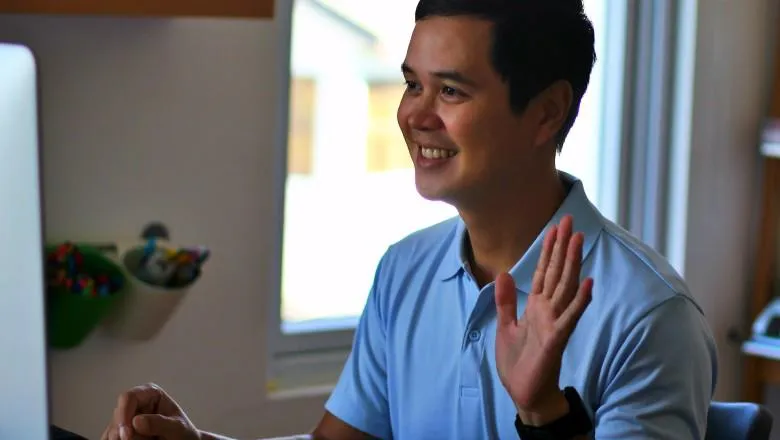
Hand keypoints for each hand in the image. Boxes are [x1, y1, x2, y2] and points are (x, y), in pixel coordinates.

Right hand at [101, 383, 200, 439]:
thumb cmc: (183, 432)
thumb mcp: (177, 427)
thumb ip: (160, 423)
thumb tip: (136, 421)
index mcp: (149, 393)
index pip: (128, 397)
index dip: (124, 414)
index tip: (127, 435)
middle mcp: (135, 403)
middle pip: (118, 416)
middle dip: (126, 432)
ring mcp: (127, 417)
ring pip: (114, 430)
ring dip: (124, 439)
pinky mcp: (122, 431)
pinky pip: (111, 437)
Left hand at [494, 215, 592, 424]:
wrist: (524, 394)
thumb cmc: (518, 363)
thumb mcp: (505, 327)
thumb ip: (506, 301)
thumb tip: (504, 274)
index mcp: (536, 307)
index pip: (544, 272)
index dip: (548, 250)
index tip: (554, 227)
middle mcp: (549, 310)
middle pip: (557, 273)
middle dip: (562, 247)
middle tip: (568, 220)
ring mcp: (555, 323)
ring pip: (566, 287)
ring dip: (572, 264)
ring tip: (579, 240)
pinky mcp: (557, 338)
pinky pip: (571, 316)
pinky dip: (580, 300)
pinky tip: (588, 282)